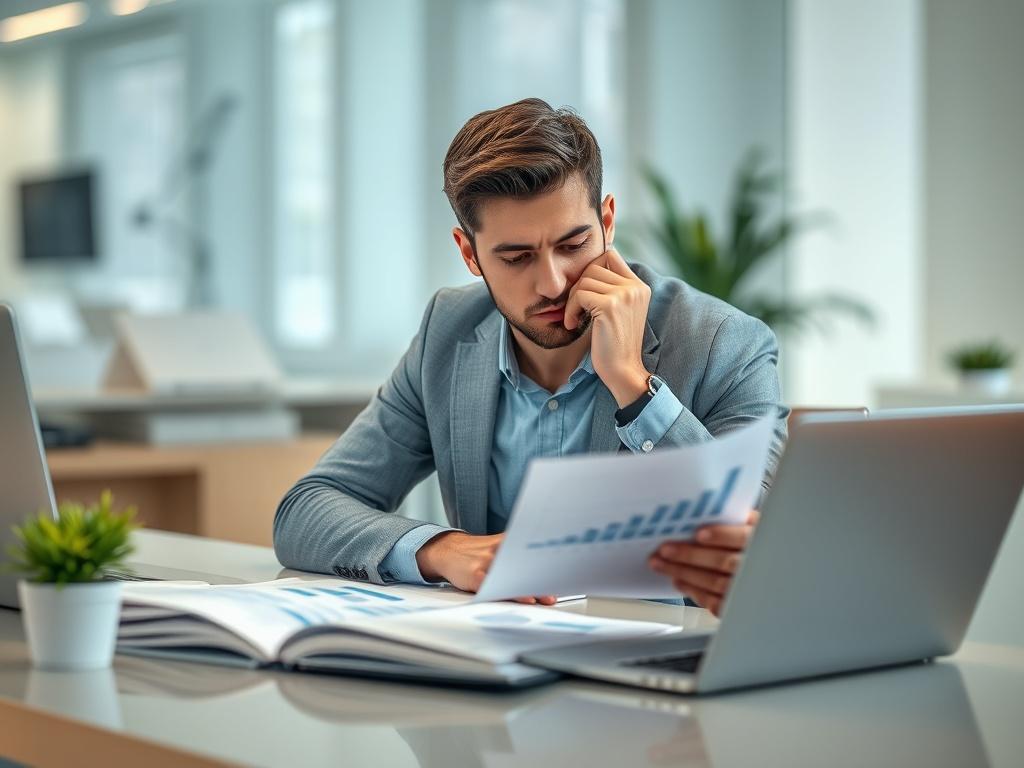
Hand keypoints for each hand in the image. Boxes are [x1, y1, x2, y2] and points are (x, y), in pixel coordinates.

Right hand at [416, 531, 556, 604]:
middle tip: (557, 587)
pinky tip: (524, 599)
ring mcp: (486, 561)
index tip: (563, 568)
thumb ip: (519, 555)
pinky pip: (495, 586)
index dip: (549, 559)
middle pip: (526, 563)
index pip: (532, 549)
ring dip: (531, 587)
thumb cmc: (477, 553)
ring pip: (513, 576)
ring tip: (546, 597)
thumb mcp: (498, 546)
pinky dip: (511, 593)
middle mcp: (499, 549)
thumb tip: (545, 570)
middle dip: (543, 577)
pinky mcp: (475, 575)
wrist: (447, 550)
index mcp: (508, 541)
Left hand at [564, 248, 652, 406]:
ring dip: (572, 300)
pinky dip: (570, 309)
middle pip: (593, 266)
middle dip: (578, 286)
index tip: (584, 291)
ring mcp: (624, 295)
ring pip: (584, 280)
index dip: (591, 267)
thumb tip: (585, 270)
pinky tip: (572, 324)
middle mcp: (635, 287)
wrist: (623, 370)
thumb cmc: (615, 345)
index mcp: (639, 286)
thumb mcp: (619, 311)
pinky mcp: (610, 306)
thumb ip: (610, 289)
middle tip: (576, 308)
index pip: (610, 255)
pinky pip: (579, 295)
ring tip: (574, 318)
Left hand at [647, 509, 759, 615]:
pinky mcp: (737, 606)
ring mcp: (748, 589)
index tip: (698, 534)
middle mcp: (756, 567)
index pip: (743, 538)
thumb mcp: (753, 526)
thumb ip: (736, 519)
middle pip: (724, 562)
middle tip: (665, 550)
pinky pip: (715, 603)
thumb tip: (706, 509)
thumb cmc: (754, 545)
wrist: (768, 578)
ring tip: (661, 564)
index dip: (721, 536)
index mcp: (761, 541)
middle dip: (690, 555)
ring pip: (715, 583)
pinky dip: (694, 591)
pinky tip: (679, 581)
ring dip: (684, 573)